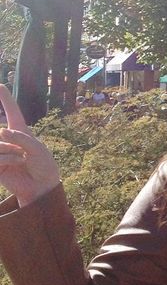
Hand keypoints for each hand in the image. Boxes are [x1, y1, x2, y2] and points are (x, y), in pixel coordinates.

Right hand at [0, 85, 61, 206]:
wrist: (41, 186)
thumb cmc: (43, 165)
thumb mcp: (37, 148)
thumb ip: (20, 138)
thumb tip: (1, 132)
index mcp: (21, 131)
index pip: (12, 110)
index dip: (5, 98)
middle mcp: (8, 139)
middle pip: (2, 131)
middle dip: (14, 142)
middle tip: (24, 153)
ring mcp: (0, 151)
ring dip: (11, 152)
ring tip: (22, 160)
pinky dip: (8, 160)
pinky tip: (17, 164)